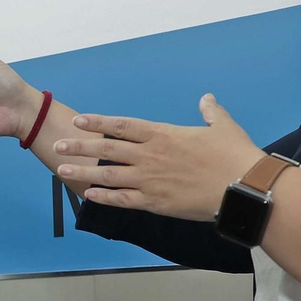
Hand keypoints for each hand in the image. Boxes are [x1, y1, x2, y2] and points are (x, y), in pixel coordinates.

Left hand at [53, 95, 266, 220]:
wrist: (242, 186)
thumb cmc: (234, 155)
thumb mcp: (223, 126)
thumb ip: (210, 112)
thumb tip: (206, 98)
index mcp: (162, 134)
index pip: (122, 125)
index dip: (98, 122)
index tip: (79, 120)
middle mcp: (149, 155)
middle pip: (106, 149)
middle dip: (80, 146)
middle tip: (58, 145)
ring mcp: (149, 179)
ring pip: (108, 174)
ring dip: (83, 172)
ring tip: (61, 170)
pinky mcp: (154, 202)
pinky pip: (122, 199)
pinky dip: (103, 198)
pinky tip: (87, 195)